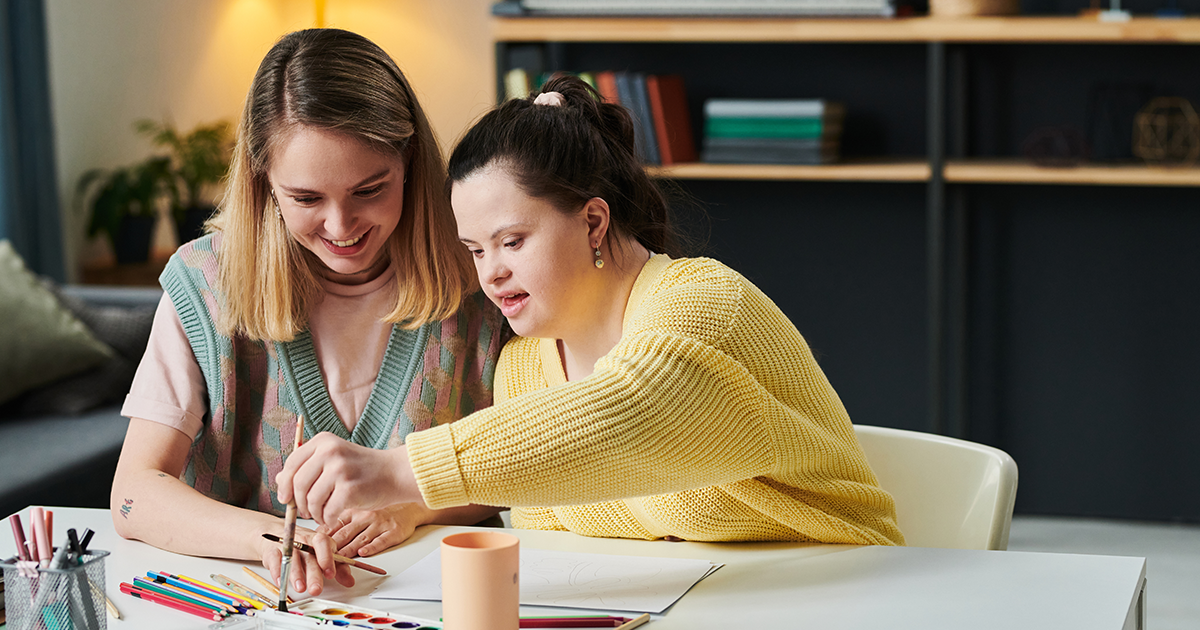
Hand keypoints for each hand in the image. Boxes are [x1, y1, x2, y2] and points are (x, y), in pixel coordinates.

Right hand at [259, 524, 354, 595]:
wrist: (278, 534)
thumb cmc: (304, 546)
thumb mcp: (323, 554)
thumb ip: (337, 568)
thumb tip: (350, 581)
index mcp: (318, 540)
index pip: (324, 544)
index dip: (327, 558)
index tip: (331, 574)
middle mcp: (303, 541)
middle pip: (309, 557)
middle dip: (313, 574)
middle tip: (316, 589)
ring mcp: (287, 545)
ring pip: (292, 559)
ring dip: (296, 575)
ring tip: (301, 588)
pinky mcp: (272, 551)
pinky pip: (274, 561)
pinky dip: (278, 572)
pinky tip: (282, 582)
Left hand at [275, 433, 418, 526]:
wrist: (396, 473)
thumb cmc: (364, 469)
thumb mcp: (334, 460)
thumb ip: (308, 467)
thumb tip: (278, 480)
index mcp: (324, 441)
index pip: (291, 464)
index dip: (284, 484)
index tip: (285, 498)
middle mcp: (330, 451)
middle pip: (298, 484)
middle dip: (299, 503)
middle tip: (306, 512)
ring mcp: (340, 469)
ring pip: (311, 500)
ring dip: (314, 513)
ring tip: (322, 515)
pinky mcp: (349, 489)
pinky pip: (327, 511)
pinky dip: (327, 519)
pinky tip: (332, 517)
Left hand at [318, 503, 431, 556]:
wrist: (408, 508)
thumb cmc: (381, 512)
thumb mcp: (358, 512)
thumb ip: (339, 523)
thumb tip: (317, 535)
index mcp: (353, 512)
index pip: (333, 526)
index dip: (322, 539)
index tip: (313, 548)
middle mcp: (364, 517)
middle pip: (344, 534)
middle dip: (331, 548)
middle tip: (321, 559)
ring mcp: (379, 524)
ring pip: (360, 539)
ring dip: (348, 550)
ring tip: (338, 560)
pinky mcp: (393, 532)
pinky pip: (381, 540)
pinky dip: (372, 547)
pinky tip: (364, 552)